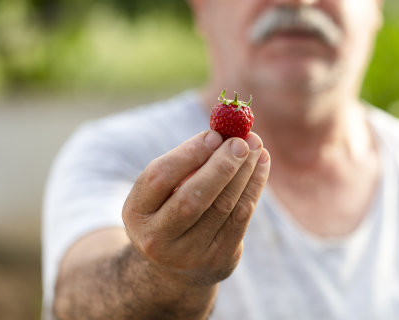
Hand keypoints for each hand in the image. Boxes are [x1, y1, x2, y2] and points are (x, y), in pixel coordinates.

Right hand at [122, 130, 269, 287]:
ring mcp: (189, 254)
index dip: (188, 154)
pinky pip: (241, 217)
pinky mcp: (219, 259)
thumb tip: (223, 131)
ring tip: (255, 145)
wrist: (176, 267)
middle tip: (241, 141)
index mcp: (137, 212)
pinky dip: (254, 186)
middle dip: (221, 166)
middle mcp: (157, 238)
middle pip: (192, 198)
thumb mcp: (164, 190)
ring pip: (223, 206)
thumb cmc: (170, 209)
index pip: (159, 178)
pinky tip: (261, 164)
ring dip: (244, 171)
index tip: (214, 134)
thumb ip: (186, 163)